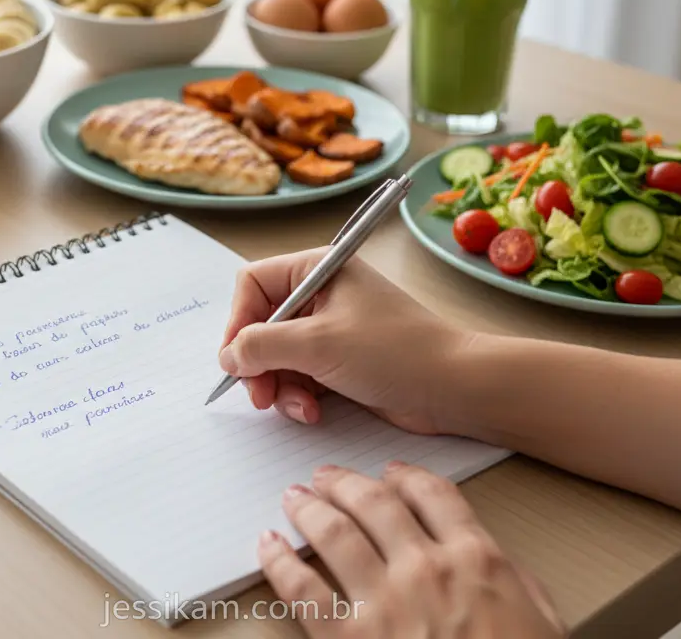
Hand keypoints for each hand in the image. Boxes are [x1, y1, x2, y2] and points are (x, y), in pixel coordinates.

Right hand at [219, 249, 470, 433]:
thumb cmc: (395, 351)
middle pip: (260, 325)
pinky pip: (299, 376)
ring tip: (298, 408)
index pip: (252, 286)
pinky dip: (299, 396)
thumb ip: (261, 346)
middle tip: (260, 396)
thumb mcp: (318, 344)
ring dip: (280, 386)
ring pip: (277, 357)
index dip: (237, 322)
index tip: (236, 361)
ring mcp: (330, 329)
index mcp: (316, 269)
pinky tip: (313, 412)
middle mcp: (320, 294)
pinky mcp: (340, 360)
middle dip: (258, 364)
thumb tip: (227, 356)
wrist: (453, 388)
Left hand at [258, 462, 564, 637]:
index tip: (390, 473)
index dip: (406, 477)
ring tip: (294, 499)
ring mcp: (385, 603)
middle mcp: (426, 569)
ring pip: (334, 533)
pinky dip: (279, 563)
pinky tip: (268, 547)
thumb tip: (496, 560)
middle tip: (327, 477)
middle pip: (375, 502)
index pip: (432, 495)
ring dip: (309, 509)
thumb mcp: (544, 620)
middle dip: (345, 483)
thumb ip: (516, 580)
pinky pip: (303, 591)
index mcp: (476, 559)